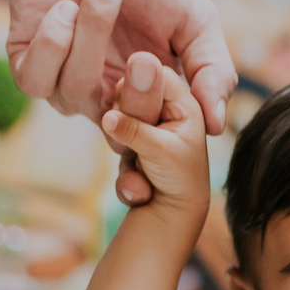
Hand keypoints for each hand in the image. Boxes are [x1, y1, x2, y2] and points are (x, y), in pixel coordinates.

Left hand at [7, 0, 234, 199]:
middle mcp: (105, 98)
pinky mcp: (28, 60)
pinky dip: (53, 41)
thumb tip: (219, 126)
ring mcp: (65, 81)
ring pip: (74, 94)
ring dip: (91, 35)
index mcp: (146, 98)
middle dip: (132, 95)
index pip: (146, 152)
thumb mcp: (197, 21)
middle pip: (116, 130)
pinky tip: (63, 6)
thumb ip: (212, 70)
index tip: (146, 191)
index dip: (144, 174)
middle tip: (144, 53)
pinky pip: (36, 79)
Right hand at [102, 60, 209, 223]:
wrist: (176, 218)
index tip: (128, 107)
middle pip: (127, 93)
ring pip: (115, 119)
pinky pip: (112, 141)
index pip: (152, 71)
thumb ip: (135, 128)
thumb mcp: (161, 152)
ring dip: (120, 147)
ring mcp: (145, 126)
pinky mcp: (130, 143)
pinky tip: (137, 187)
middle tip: (132, 145)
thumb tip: (107, 114)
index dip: (136, 86)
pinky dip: (119, 163)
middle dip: (122, 120)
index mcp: (181, 102)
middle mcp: (163, 109)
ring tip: (138, 169)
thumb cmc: (182, 180)